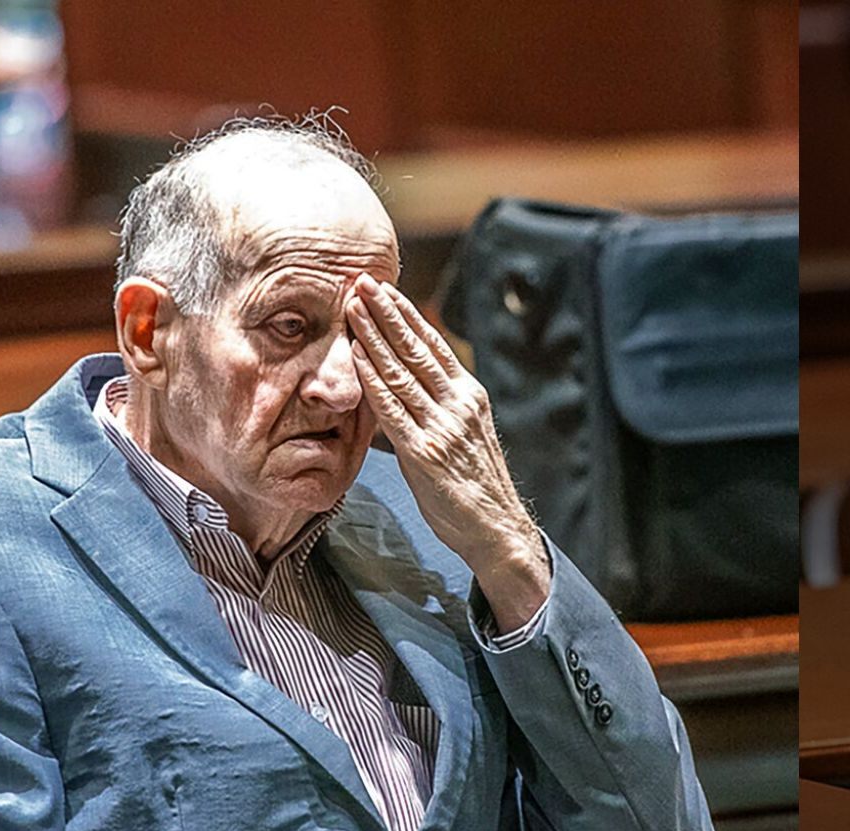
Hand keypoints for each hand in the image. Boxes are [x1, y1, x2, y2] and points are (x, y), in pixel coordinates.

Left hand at [345, 274, 549, 631]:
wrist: (496, 530)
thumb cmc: (472, 487)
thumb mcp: (461, 435)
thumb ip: (437, 408)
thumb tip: (404, 386)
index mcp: (469, 396)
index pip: (433, 345)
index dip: (407, 314)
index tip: (384, 288)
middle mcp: (459, 404)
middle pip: (417, 348)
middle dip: (387, 312)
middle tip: (361, 281)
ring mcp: (443, 426)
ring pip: (402, 371)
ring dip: (373, 335)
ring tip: (352, 307)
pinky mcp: (425, 452)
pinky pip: (393, 408)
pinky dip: (372, 379)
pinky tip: (355, 356)